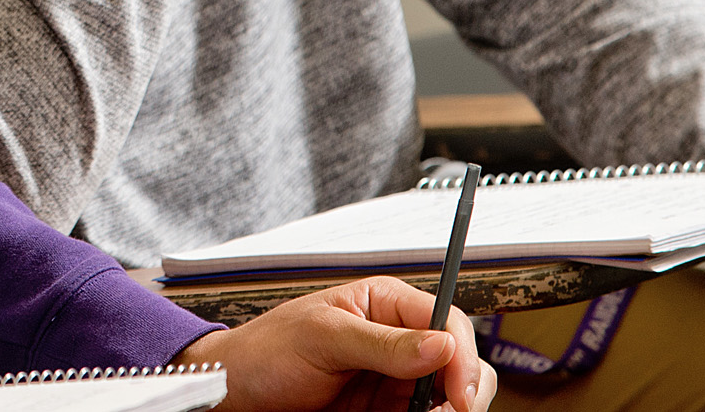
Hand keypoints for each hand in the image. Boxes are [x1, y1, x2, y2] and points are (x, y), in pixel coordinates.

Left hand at [174, 277, 492, 411]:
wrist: (238, 392)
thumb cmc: (268, 351)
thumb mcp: (322, 338)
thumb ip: (382, 342)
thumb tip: (441, 343)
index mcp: (385, 304)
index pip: (447, 320)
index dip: (461, 355)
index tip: (460, 392)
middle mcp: (400, 340)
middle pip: (461, 361)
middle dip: (465, 389)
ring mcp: (398, 380)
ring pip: (452, 396)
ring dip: (450, 410)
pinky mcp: (389, 410)